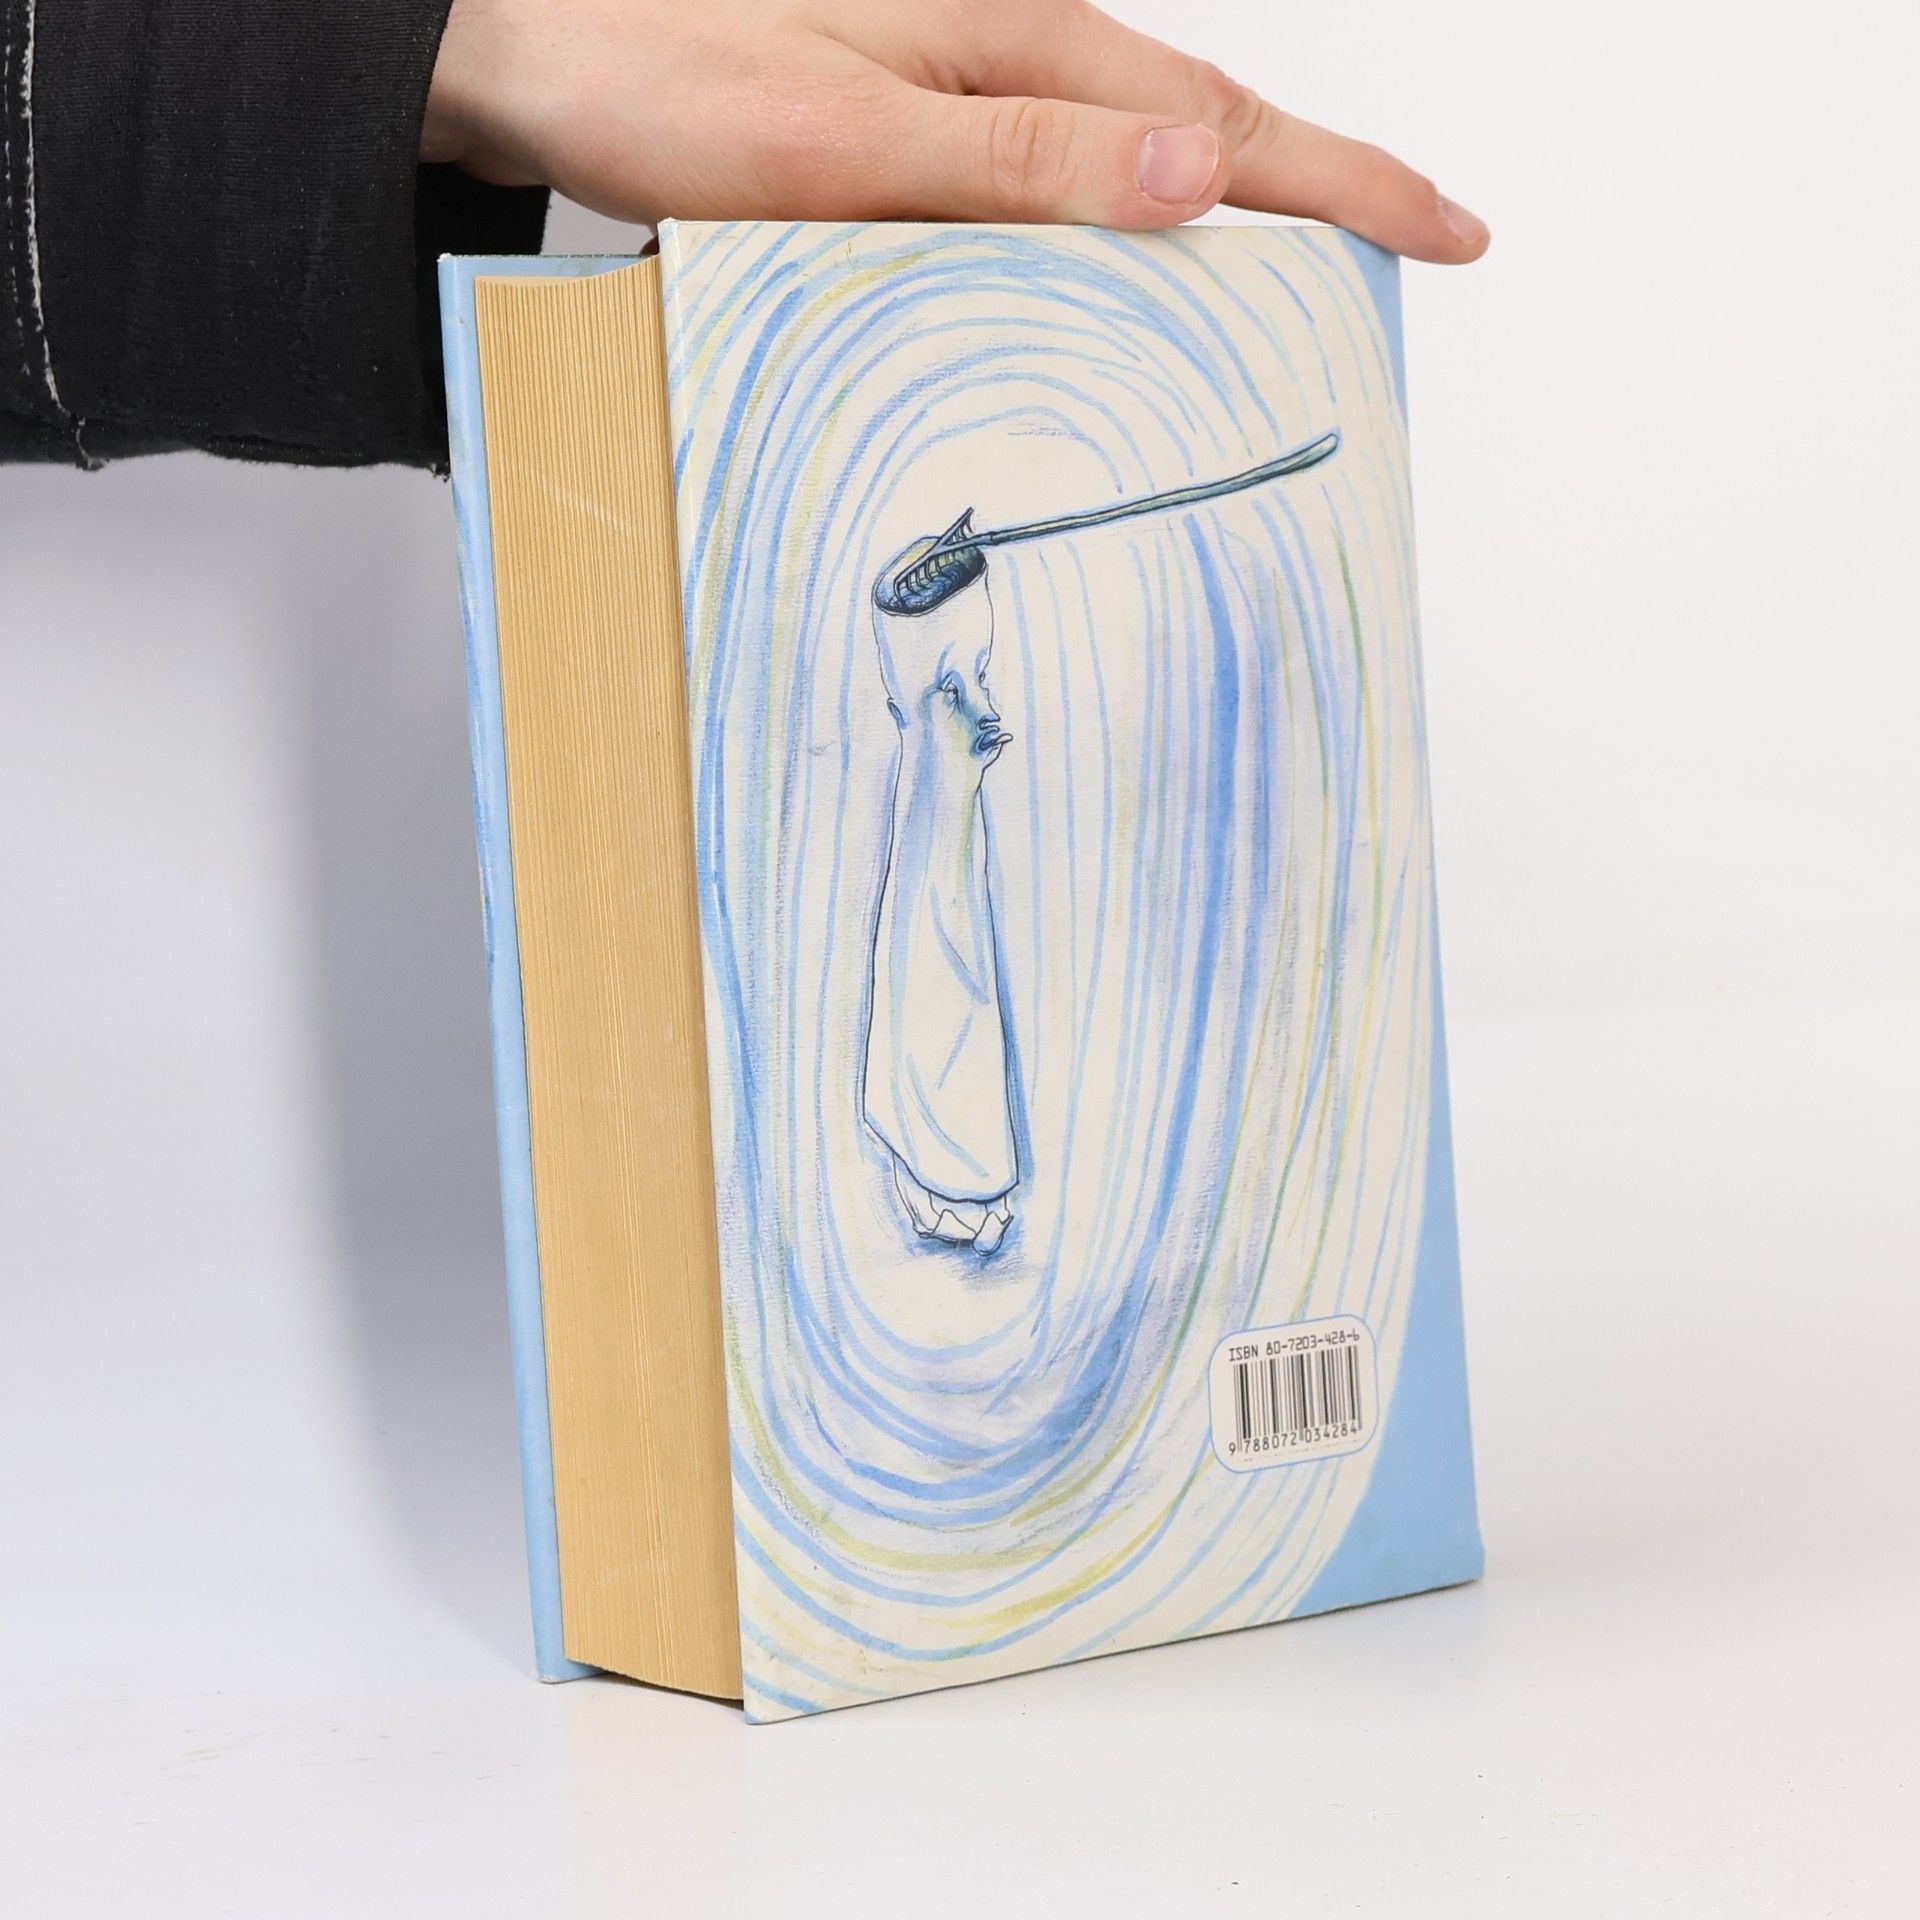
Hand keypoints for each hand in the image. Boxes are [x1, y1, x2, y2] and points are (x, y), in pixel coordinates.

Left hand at [424, 0, 1487, 262]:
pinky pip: (1063, 159)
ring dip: (1237, 195)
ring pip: (1140, 141)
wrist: (536, 39)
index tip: (1451, 228)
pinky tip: (1140, 241)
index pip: (1226, 124)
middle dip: (1326, 184)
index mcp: (1014, 44)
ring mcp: (966, 71)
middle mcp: (1005, 45)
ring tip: (1312, 258)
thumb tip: (1196, 182)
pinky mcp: (922, 105)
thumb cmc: (664, 79)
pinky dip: (1130, 205)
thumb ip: (1017, 163)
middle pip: (1209, 122)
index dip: (1350, 181)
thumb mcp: (843, 140)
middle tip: (1419, 244)